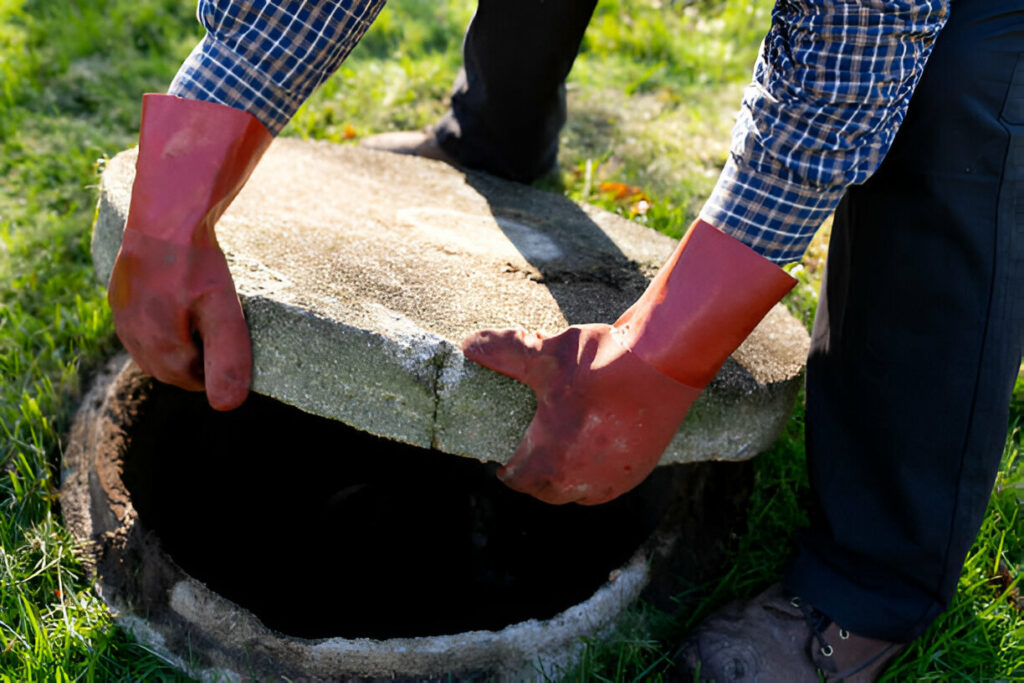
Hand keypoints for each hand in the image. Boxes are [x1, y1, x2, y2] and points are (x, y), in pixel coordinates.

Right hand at [108, 229, 250, 410]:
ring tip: (202, 316)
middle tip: (220, 331)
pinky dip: (162, 323)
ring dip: (178, 342)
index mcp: (156, 346)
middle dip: (195, 359)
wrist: (167, 213)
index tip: (232, 345)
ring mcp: (121, 314)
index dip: (215, 368)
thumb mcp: (223, 312)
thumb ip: (226, 358)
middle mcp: (131, 335)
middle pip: (168, 367)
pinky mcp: (119, 295)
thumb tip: (226, 406)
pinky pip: (141, 324)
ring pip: (152, 347)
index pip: (190, 379)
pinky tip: (181, 303)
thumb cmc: (197, 262)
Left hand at [460, 325, 699, 504]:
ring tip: (560, 452)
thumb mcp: (545, 354)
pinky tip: (592, 450)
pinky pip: (606, 485)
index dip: (508, 470)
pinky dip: (594, 474)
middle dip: (534, 476)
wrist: (666, 363)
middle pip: (546, 491)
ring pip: (577, 493)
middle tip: (530, 453)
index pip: (517, 481)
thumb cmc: (601, 362)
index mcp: (550, 461)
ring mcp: (613, 480)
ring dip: (565, 478)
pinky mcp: (638, 471)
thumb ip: (504, 352)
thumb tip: (469, 345)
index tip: (504, 461)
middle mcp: (580, 481)